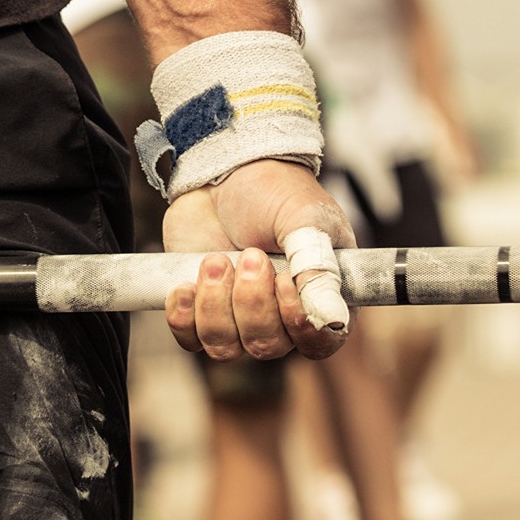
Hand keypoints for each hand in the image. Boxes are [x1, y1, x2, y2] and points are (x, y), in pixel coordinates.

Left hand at [161, 159, 354, 361]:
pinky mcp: (203, 310)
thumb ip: (317, 270)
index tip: (282, 283)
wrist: (224, 172)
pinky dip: (185, 316)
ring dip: (215, 304)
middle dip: (250, 302)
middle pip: (267, 346)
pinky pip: (191, 340)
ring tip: (216, 259)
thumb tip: (334, 320)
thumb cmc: (276, 191)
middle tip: (248, 254)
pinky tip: (185, 283)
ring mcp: (241, 316)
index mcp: (322, 295)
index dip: (299, 326)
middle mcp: (284, 315)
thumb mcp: (304, 222)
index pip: (320, 342)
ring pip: (226, 347)